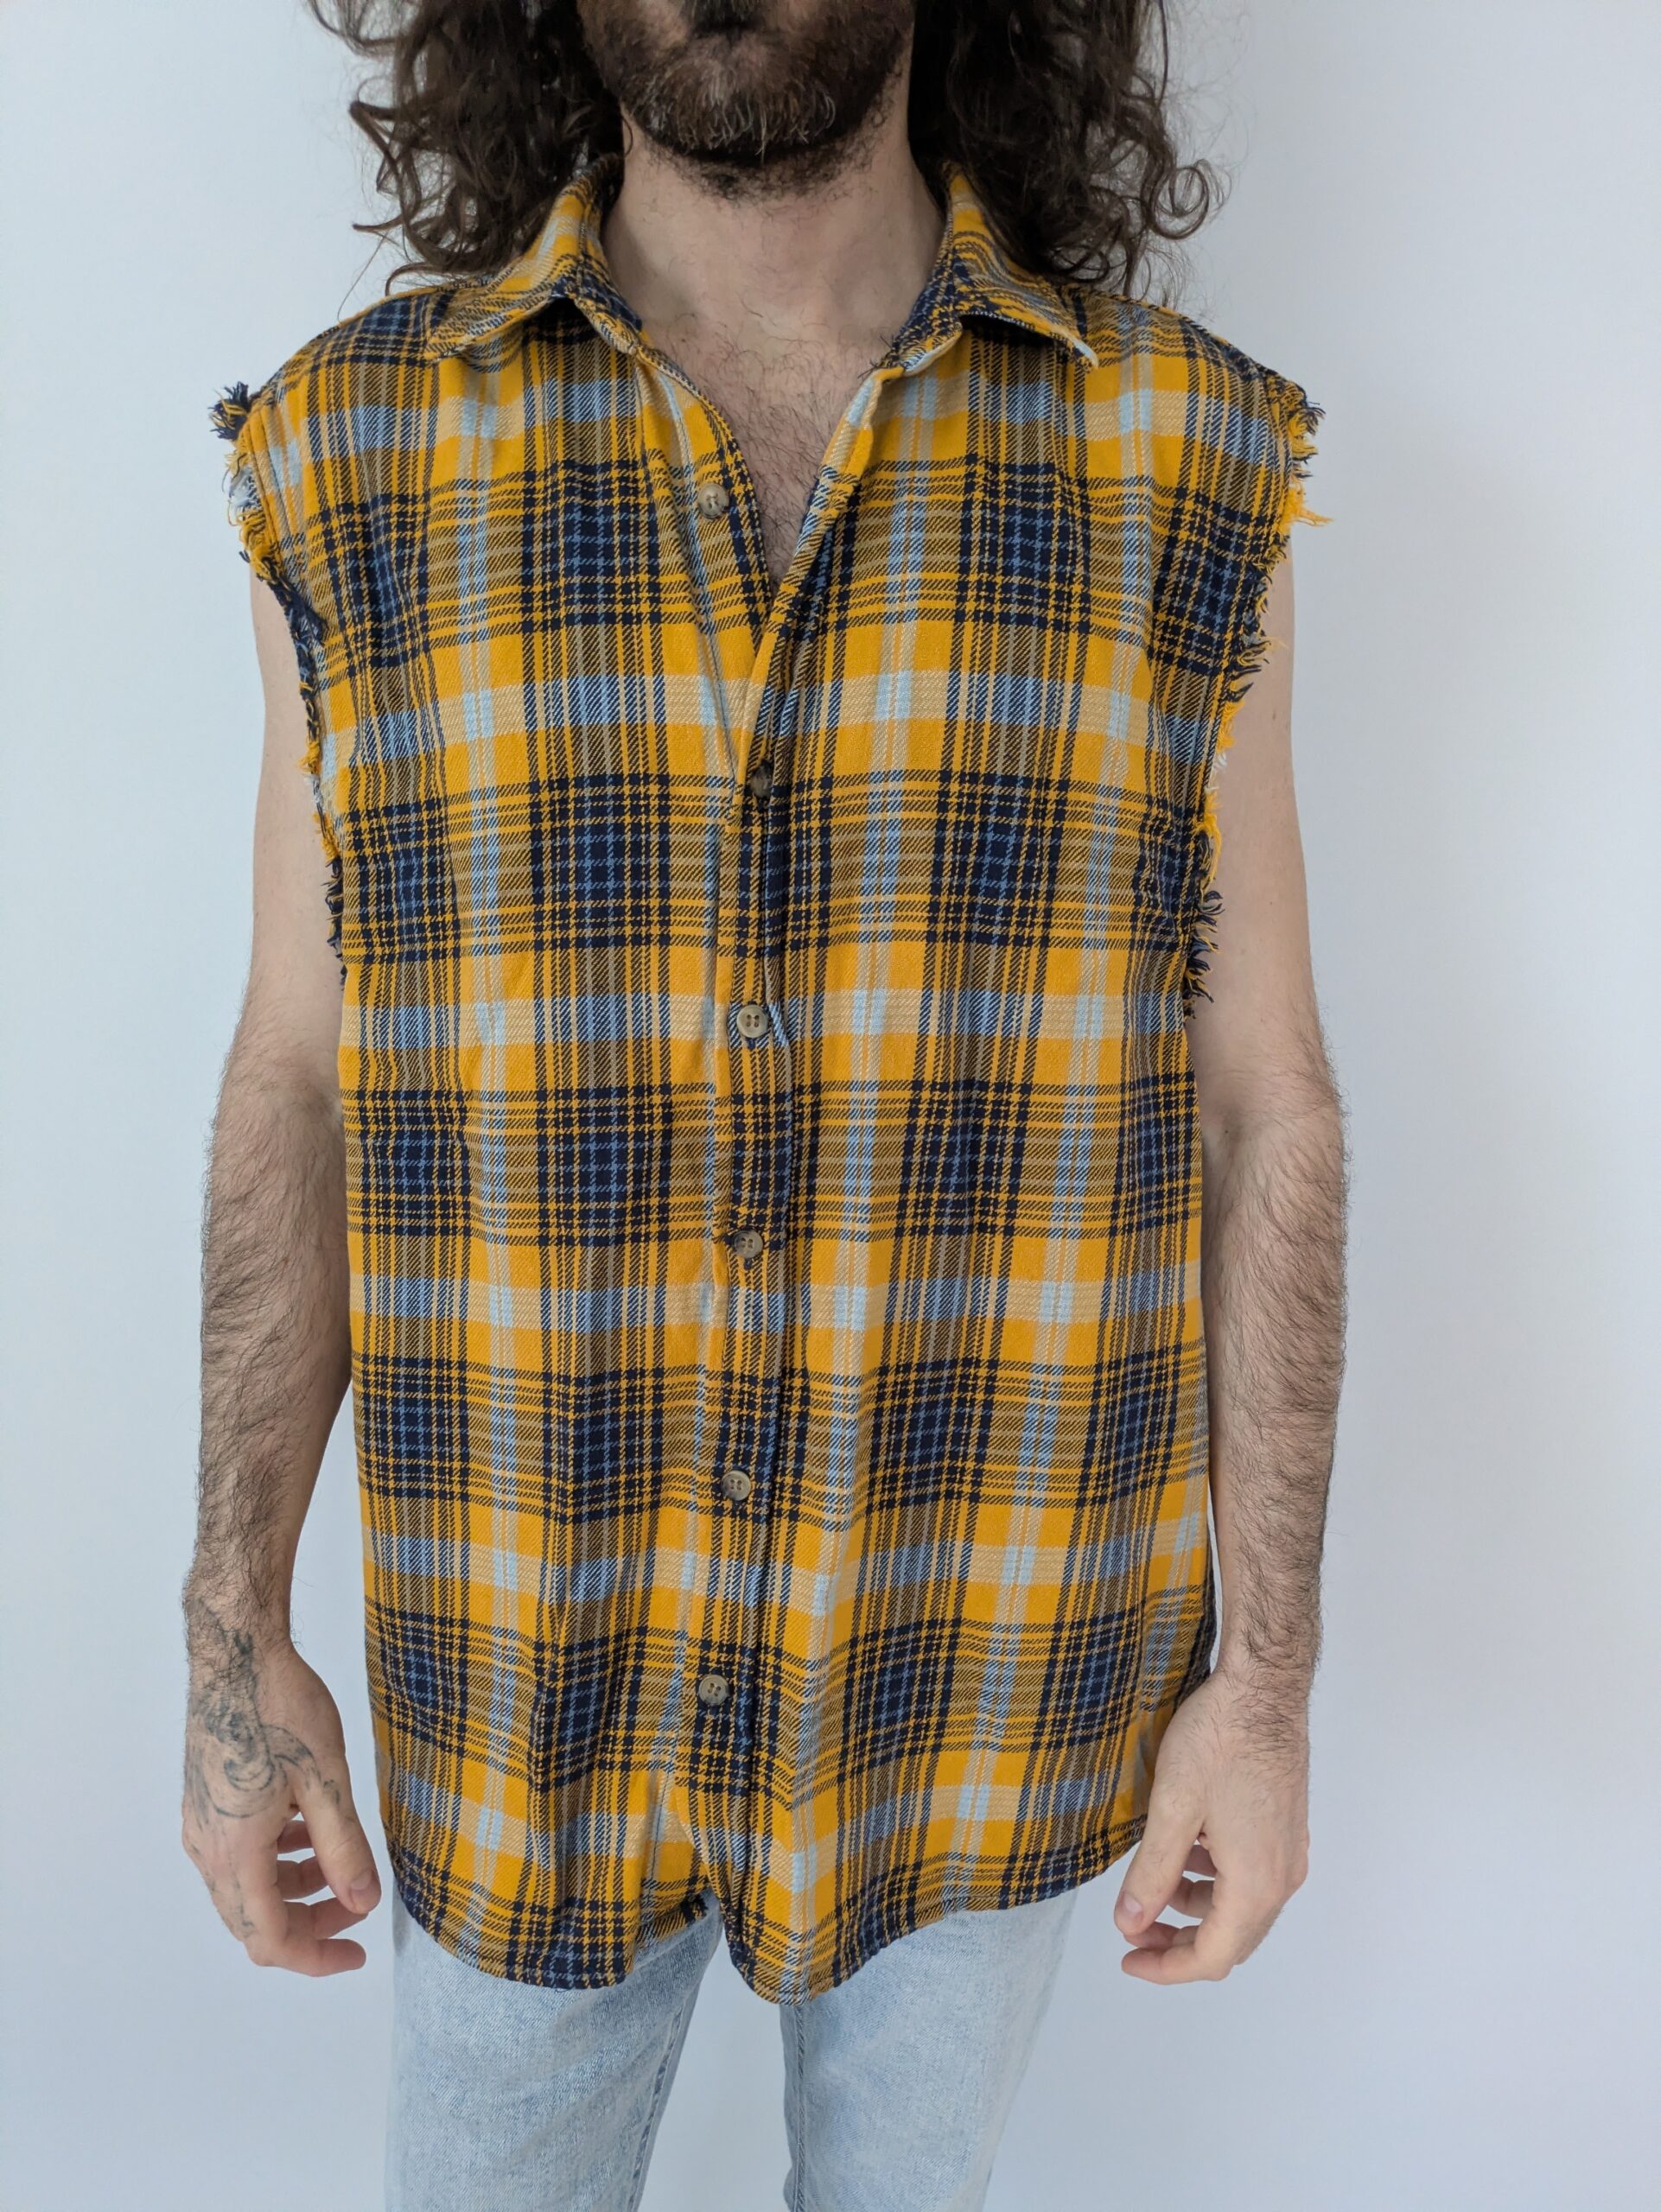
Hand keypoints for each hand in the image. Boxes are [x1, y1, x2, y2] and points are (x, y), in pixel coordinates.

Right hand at [181, 1624, 381, 1974]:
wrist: (236, 1653)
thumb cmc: (280, 1708)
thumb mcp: (326, 1780)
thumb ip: (345, 1848)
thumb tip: (364, 1902)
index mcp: (235, 1852)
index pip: (270, 1938)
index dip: (315, 1957)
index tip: (357, 1952)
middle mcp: (207, 1848)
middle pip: (253, 1919)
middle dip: (309, 1923)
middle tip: (357, 1903)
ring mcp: (200, 1824)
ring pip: (245, 1886)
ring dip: (293, 1888)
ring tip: (340, 1863)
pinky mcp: (204, 1801)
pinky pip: (237, 1853)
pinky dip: (275, 1857)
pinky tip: (307, 1828)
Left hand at [1112, 1665, 1309, 1982]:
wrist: (1263, 1688)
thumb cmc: (1220, 1741)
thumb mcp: (1173, 1809)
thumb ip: (1151, 1874)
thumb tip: (1130, 1924)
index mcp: (1256, 1884)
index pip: (1212, 1957)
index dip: (1166, 1967)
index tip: (1127, 1958)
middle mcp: (1281, 1877)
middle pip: (1231, 1940)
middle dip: (1179, 1943)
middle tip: (1135, 1929)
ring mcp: (1288, 1852)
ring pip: (1242, 1909)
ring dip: (1197, 1909)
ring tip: (1155, 1884)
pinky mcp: (1286, 1828)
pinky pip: (1251, 1877)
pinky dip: (1216, 1880)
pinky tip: (1188, 1848)